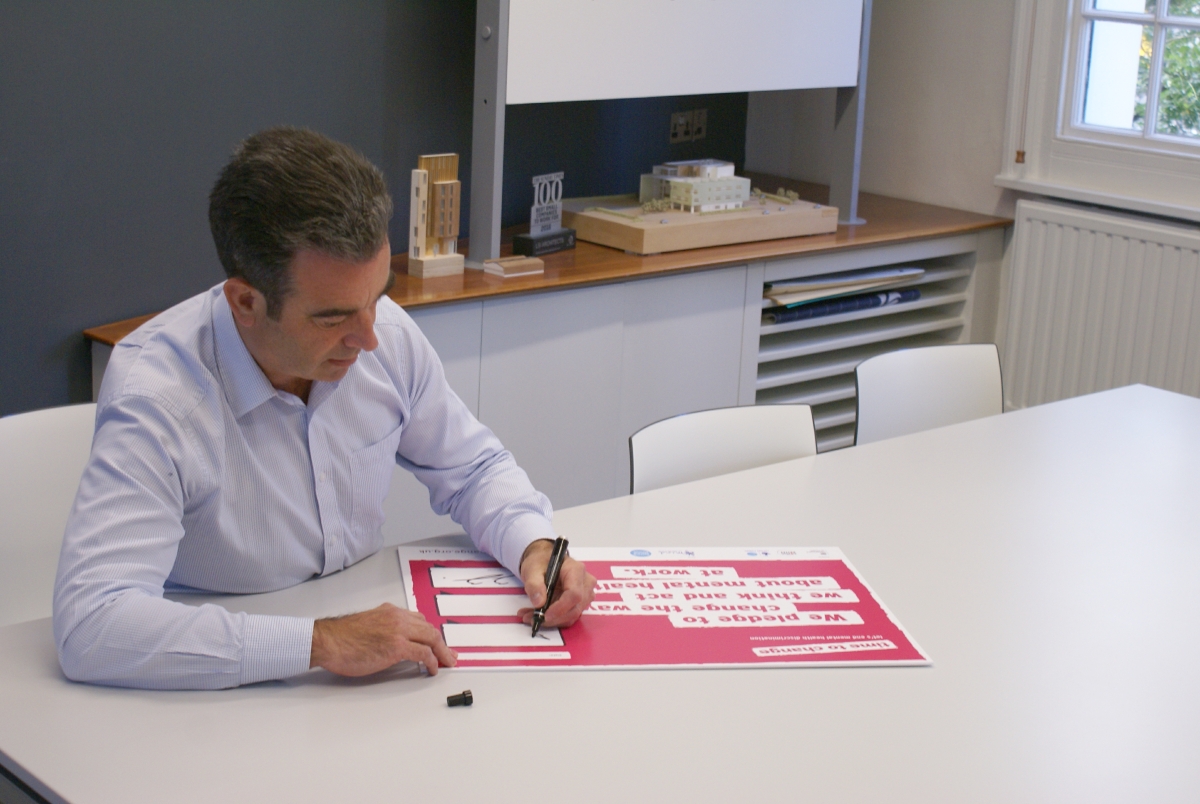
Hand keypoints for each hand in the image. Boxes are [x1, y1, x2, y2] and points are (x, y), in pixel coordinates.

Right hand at [310, 602, 456, 676]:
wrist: (328, 641)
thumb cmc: (341, 637)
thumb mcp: (368, 624)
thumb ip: (383, 628)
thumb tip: (391, 641)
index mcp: (390, 612)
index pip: (419, 620)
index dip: (431, 632)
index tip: (437, 642)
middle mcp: (397, 617)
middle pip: (429, 628)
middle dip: (442, 643)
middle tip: (449, 655)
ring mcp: (398, 631)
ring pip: (431, 638)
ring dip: (442, 652)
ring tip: (446, 663)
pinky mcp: (396, 646)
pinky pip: (423, 653)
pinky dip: (432, 661)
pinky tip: (432, 669)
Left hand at [518, 539, 596, 628]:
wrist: (544, 562)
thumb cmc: (541, 562)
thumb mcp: (532, 569)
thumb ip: (534, 584)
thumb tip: (539, 603)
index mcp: (576, 570)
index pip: (574, 594)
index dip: (560, 608)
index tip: (545, 615)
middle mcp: (585, 582)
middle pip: (574, 608)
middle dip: (553, 617)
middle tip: (531, 618)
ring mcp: (585, 593)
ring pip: (572, 615)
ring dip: (551, 620)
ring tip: (530, 616)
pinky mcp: (580, 603)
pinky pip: (569, 617)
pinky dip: (554, 619)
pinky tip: (537, 614)